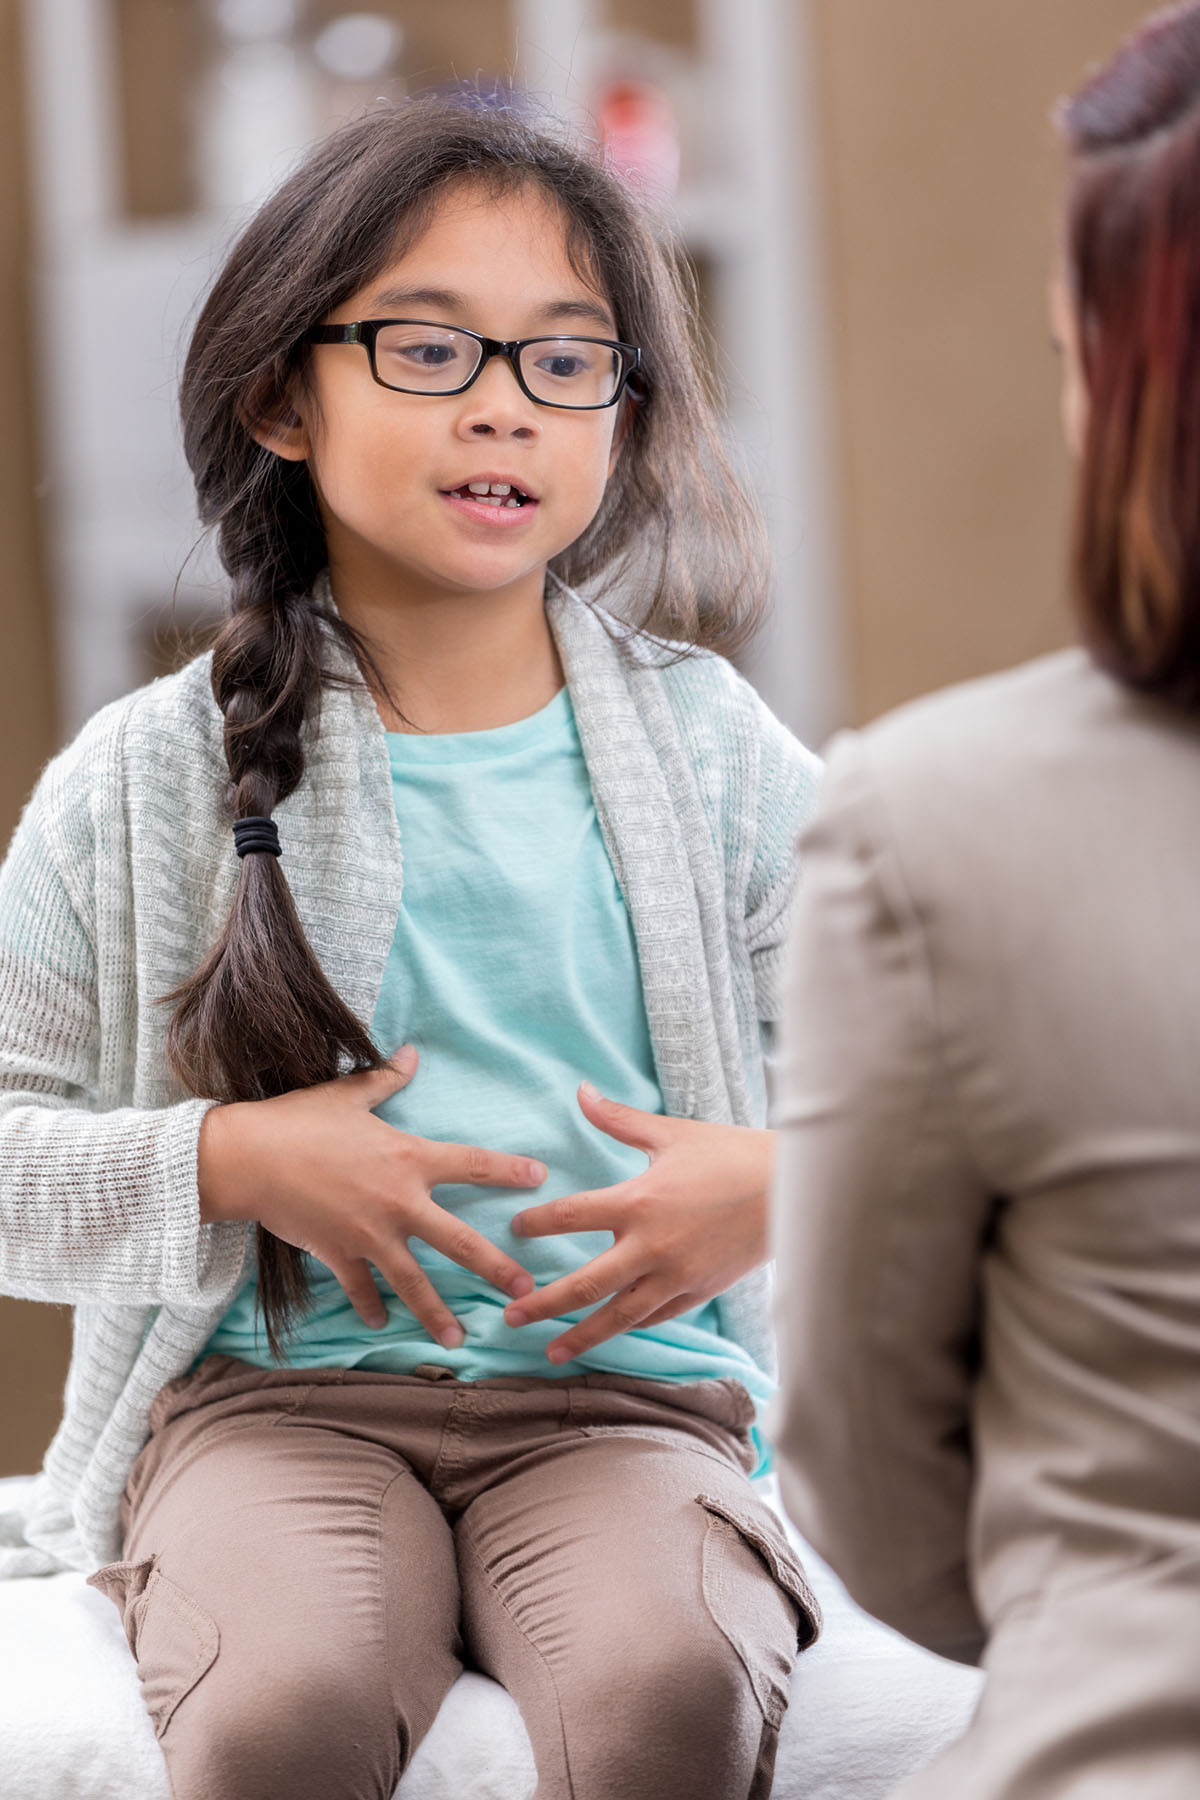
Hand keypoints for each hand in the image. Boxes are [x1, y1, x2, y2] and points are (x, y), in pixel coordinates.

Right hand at [197, 1047, 543, 1347]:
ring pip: (414, 1283)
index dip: (508, 1170)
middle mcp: (398, 1203)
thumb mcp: (348, 1093)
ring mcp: (370, 1236)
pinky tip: (381, 1323)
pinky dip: (371, 1307)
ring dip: (438, 1314)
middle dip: (495, 1268)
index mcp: (408, 1160)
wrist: (249, 1158)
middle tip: (526, 1292)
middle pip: (459, 1242)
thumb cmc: (299, 1120)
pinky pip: (362, 1289)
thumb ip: (386, 1078)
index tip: (540, 1177)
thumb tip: (412, 1051)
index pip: (472, 1166)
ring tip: (460, 1340)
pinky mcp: (339, 1255)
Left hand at [502, 1081, 773, 1362]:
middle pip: (584, 1285)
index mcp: (639, 1201)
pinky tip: (612, 1333)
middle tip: (510, 1318)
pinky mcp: (699, 1292)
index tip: (514, 1231)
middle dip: (543, 1305)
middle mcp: (651, 1247)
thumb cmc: (731, 1154)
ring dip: (581, 1336)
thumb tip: (581, 1091)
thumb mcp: (672, 1133)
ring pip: (618, 1316)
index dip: (537, 1224)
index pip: (571, 1217)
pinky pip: (656, 1316)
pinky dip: (631, 1326)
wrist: (794, 1189)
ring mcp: (676, 1276)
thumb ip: (619, 1119)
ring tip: (551, 1353)